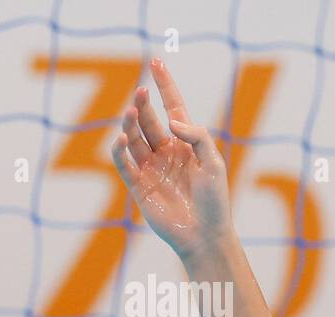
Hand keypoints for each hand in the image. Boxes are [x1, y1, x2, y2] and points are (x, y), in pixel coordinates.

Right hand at [110, 57, 233, 261]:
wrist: (205, 235)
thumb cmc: (215, 201)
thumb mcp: (214, 164)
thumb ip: (197, 137)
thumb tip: (171, 121)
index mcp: (187, 145)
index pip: (173, 108)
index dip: (164, 85)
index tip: (155, 61)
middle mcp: (167, 153)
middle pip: (149, 120)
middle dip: (143, 104)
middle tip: (141, 92)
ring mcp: (151, 168)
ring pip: (134, 137)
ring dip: (130, 123)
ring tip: (131, 112)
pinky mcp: (138, 185)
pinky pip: (123, 162)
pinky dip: (119, 149)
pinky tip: (122, 138)